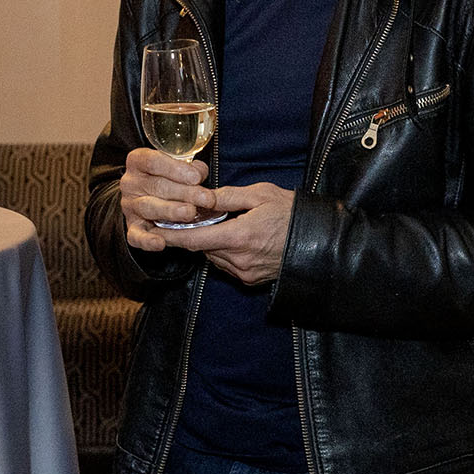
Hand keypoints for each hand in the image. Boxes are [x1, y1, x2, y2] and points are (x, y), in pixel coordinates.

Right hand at [120, 146, 215, 250]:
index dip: (175, 169)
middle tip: (206, 198)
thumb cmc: (168, 177)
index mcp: (138, 161)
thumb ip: (190, 168)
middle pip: (156, 185)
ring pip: (149, 207)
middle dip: (184, 192)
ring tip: (190, 213)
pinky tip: (160, 243)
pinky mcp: (132, 227)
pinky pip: (136, 236)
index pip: (153, 161)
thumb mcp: (177, 166)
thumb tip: (200, 174)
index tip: (197, 177)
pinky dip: (147, 241)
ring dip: (171, 211)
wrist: (147, 195)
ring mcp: (130, 206)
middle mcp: (131, 183)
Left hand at [158, 181, 294, 286]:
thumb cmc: (291, 213)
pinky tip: (238, 238)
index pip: (195, 240)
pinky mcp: (250, 280)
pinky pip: (227, 265)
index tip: (155, 230)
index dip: (172, 235)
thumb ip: (229, 196)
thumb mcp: (261, 194)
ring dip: (212, 243)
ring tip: (226, 225)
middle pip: (203, 248)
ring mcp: (244, 272)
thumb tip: (203, 197)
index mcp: (239, 236)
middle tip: (200, 216)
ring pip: (214, 257)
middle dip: (198, 233)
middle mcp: (238, 259)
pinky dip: (225, 252)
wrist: (318, 242)